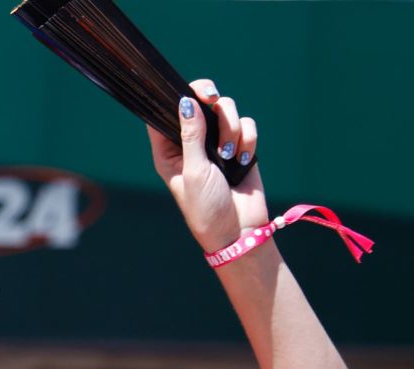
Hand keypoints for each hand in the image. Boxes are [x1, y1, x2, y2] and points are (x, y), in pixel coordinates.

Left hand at [147, 78, 270, 252]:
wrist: (239, 230)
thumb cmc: (206, 207)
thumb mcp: (194, 171)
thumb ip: (191, 135)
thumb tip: (186, 102)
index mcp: (169, 151)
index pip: (166, 113)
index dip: (176, 95)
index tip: (190, 92)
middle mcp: (192, 143)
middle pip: (200, 102)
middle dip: (210, 101)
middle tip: (213, 100)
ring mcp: (217, 143)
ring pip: (226, 111)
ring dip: (231, 128)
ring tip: (228, 156)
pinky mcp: (240, 147)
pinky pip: (247, 126)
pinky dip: (247, 140)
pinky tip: (241, 161)